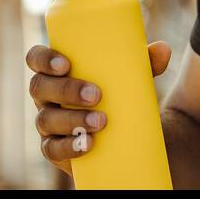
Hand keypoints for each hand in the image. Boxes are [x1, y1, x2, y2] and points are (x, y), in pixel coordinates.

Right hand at [26, 41, 171, 175]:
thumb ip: (146, 62)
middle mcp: (45, 95)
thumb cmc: (119, 93)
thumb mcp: (131, 76)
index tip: (66, 63)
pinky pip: (52, 149)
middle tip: (97, 94)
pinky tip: (88, 144)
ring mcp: (48, 122)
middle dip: (66, 90)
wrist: (124, 133)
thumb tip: (163, 49)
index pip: (36, 58)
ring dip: (72, 120)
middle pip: (40, 87)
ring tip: (102, 121)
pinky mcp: (55, 148)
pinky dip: (70, 146)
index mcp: (56, 71)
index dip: (43, 59)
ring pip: (46, 118)